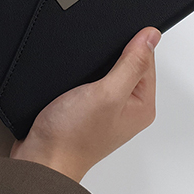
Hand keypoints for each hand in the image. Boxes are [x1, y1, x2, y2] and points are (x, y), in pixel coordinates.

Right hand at [10, 26, 160, 182]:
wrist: (42, 157)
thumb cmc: (73, 136)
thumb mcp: (108, 92)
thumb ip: (132, 64)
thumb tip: (151, 36)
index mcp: (143, 105)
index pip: (148, 60)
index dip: (132, 44)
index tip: (115, 43)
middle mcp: (129, 108)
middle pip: (130, 64)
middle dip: (115, 54)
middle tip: (98, 60)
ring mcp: (109, 110)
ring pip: (110, 71)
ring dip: (99, 64)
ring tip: (86, 70)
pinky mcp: (89, 109)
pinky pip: (94, 81)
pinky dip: (86, 74)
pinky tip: (78, 77)